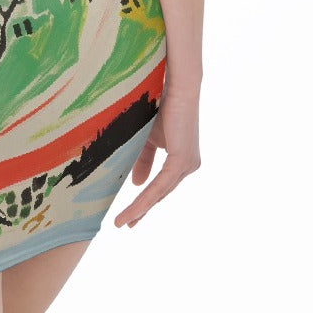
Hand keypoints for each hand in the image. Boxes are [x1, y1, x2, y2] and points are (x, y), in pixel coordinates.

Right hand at [113, 78, 200, 227]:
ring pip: (160, 193)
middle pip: (161, 193)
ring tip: (123, 221)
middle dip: (142, 210)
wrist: (176, 87)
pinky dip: (146, 198)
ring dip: (141, 208)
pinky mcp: (182, 160)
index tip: (130, 216)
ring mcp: (188, 164)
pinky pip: (161, 185)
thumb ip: (143, 160)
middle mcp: (189, 165)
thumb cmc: (162, 106)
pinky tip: (134, 208)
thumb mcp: (148, 138)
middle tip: (125, 224)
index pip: (161, 185)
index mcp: (182, 160)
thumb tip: (137, 185)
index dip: (145, 201)